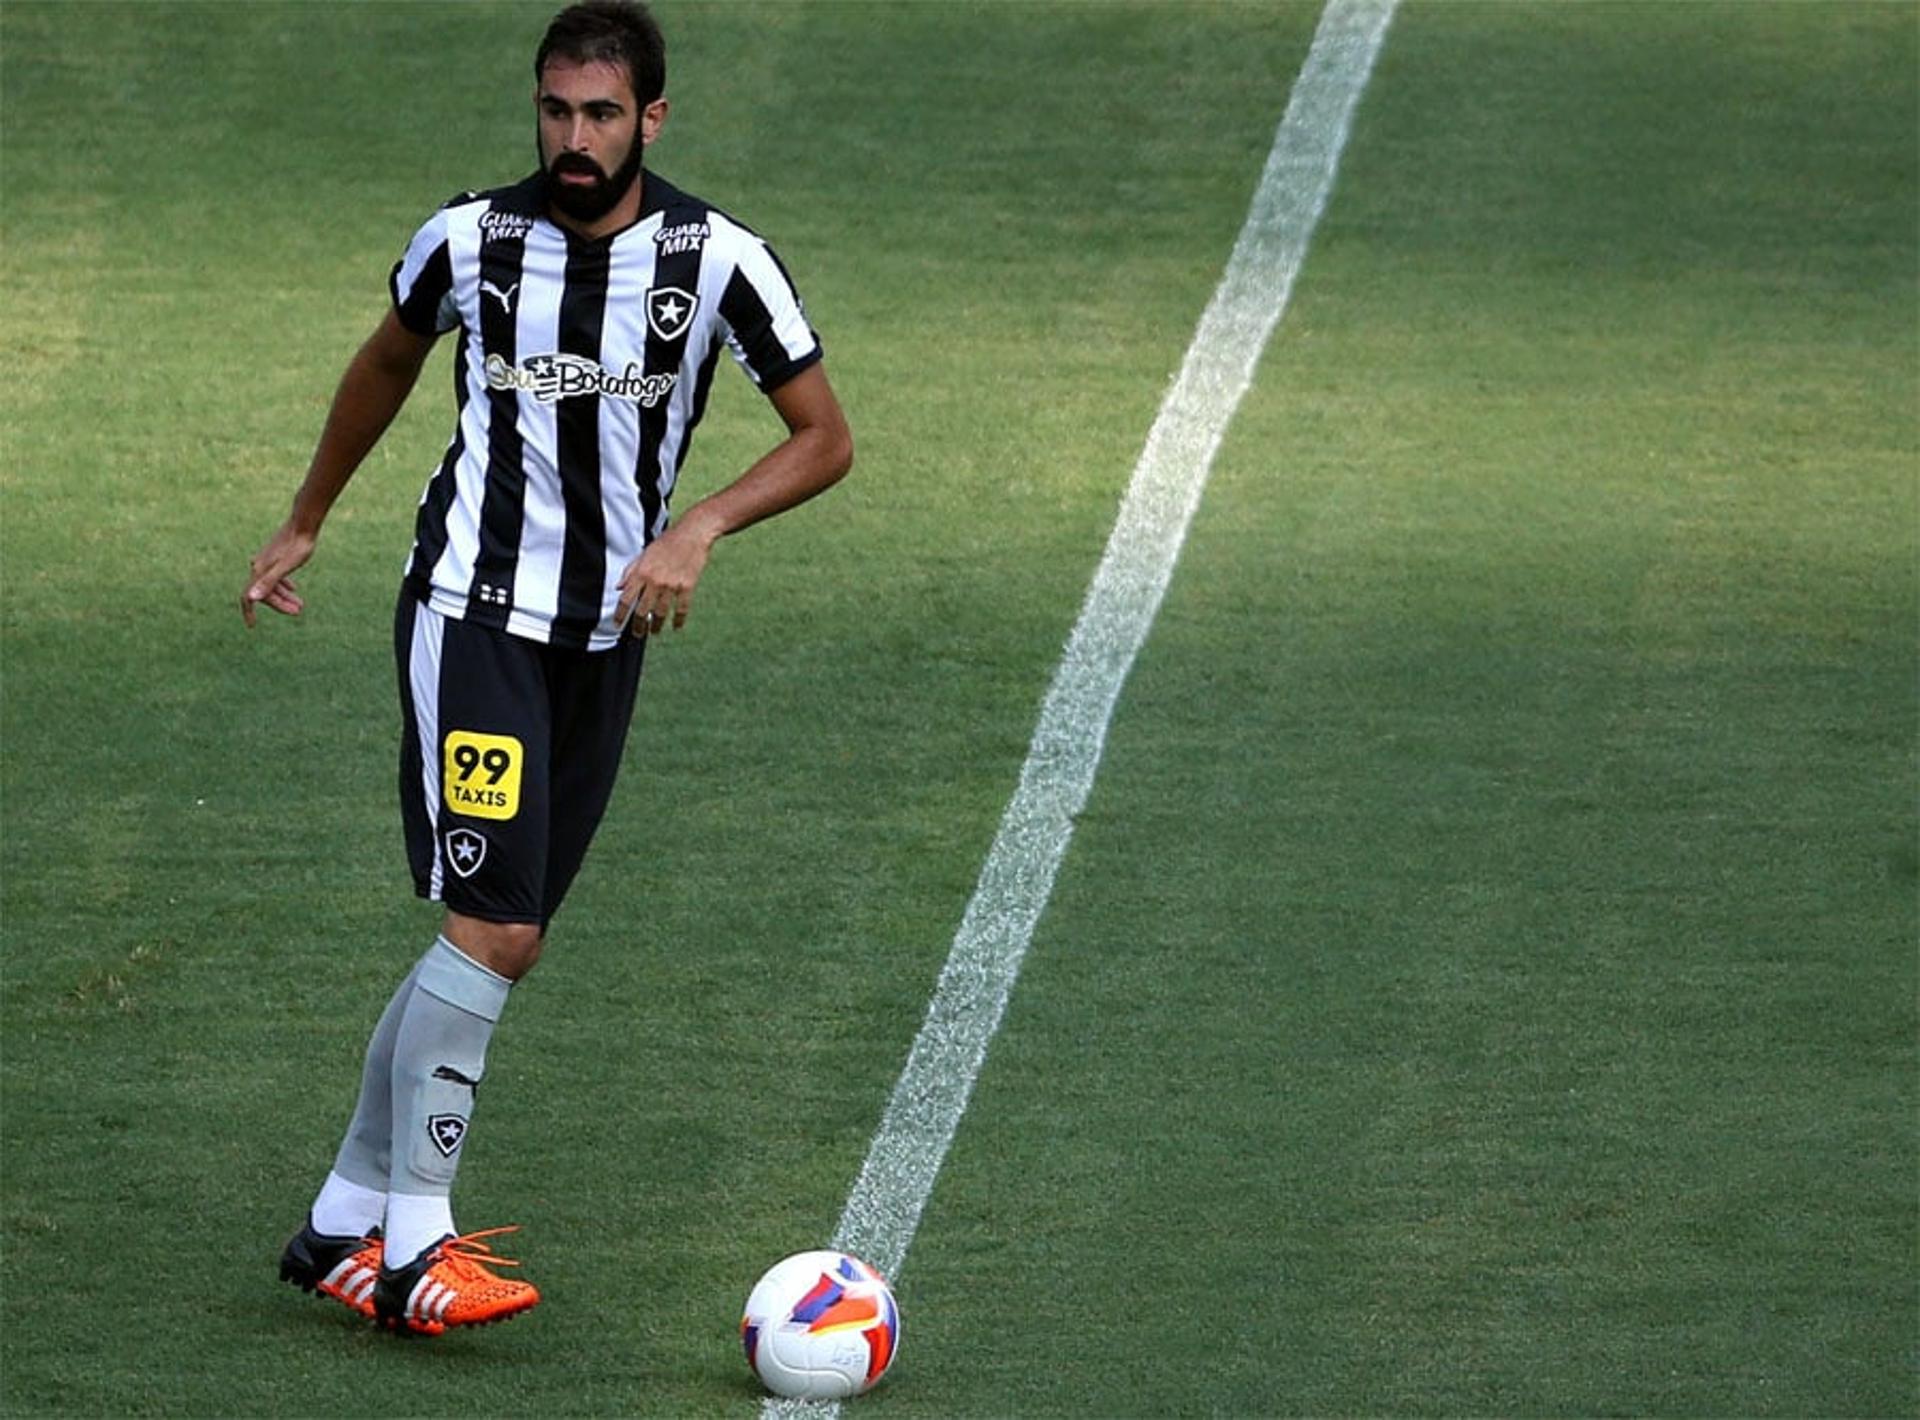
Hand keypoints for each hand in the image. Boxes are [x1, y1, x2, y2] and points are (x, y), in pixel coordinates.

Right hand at [241, 522, 316, 627]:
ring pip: (272, 584)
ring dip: (284, 597)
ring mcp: (267, 561)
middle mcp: (259, 566)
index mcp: (259, 571)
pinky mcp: (275, 556)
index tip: (252, 626)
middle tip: (298, 612)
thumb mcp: (287, 566)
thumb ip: (270, 582)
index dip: (249, 612)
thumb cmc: (299, 545)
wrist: (303, 523)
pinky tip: (294, 590)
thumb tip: (252, 598)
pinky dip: (284, 585)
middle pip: (264, 592)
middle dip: (279, 604)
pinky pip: (276, 575)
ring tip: (300, 606)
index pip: (248, 597)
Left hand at [615, 514, 718, 637]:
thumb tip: (619, 587)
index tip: (617, 625)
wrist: (692, 534)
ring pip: (660, 613)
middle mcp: (654, 580)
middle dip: (638, 626)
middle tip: (638, 634)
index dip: (620, 615)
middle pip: (642, 611)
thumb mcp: (644, 554)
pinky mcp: (687, 586)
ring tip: (655, 632)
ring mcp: (671, 585)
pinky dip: (679, 620)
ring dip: (657, 626)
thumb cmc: (667, 542)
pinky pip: (681, 609)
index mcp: (641, 572)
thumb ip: (630, 571)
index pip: (626, 599)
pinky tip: (676, 626)